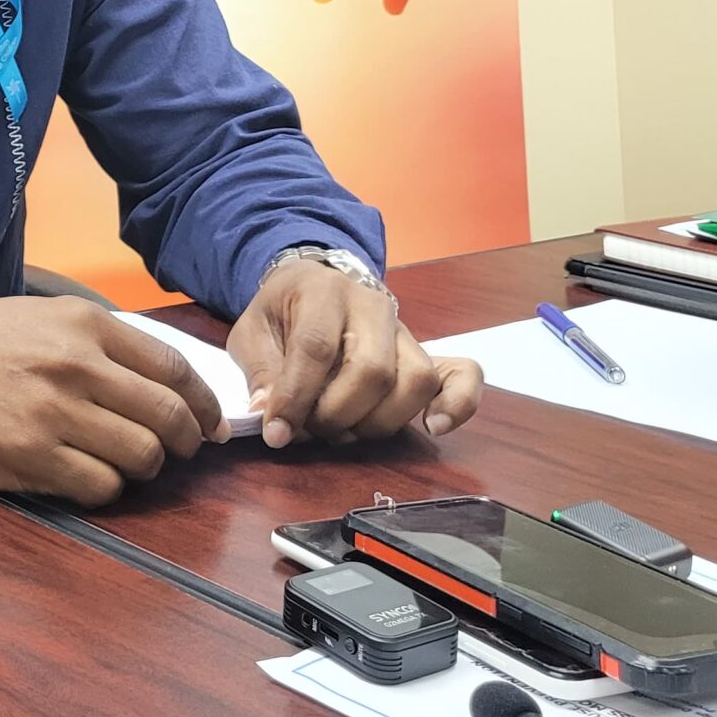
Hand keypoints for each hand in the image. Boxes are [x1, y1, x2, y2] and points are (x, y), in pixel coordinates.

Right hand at [0, 296, 228, 506]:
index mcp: (85, 324)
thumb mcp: (45, 316)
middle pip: (167, 417)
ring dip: (144, 467)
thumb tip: (168, 384)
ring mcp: (53, 413)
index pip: (174, 369)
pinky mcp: (30, 456)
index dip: (202, 403)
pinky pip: (100, 486)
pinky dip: (105, 487)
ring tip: (125, 462)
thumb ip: (104, 343)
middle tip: (177, 451)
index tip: (207, 423)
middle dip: (185, 442)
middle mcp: (76, 365)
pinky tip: (88, 474)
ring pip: (140, 456)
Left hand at [227, 257, 482, 447]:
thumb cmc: (283, 312)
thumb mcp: (253, 331)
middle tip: (309, 430)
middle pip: (372, 370)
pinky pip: (463, 375)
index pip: (316, 348)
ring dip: (377, 421)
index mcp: (324, 291)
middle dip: (336, 414)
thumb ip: (261, 371)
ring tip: (343, 430)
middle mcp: (374, 307)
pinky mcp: (429, 352)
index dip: (296, 397)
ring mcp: (406, 330)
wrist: (316, 283)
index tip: (276, 433)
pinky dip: (457, 405)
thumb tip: (268, 415)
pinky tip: (433, 426)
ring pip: (414, 382)